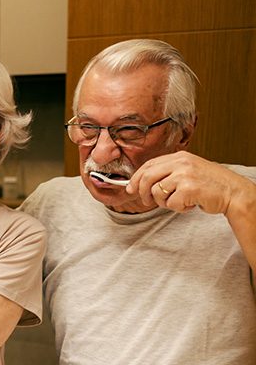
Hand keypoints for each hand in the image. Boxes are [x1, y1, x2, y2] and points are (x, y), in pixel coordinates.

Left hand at [127, 150, 247, 214]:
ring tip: (179, 201)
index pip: (148, 165)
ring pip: (157, 192)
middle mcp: (181, 162)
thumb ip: (167, 173)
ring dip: (164, 202)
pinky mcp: (189, 188)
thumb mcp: (188, 171)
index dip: (136, 178)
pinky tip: (190, 203)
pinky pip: (171, 203)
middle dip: (143, 192)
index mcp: (179, 156)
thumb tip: (139, 183)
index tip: (130, 188)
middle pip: (147, 177)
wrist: (234, 192)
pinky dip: (179, 208)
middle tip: (147, 201)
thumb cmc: (210, 184)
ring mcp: (185, 174)